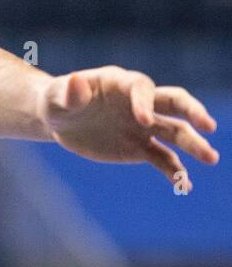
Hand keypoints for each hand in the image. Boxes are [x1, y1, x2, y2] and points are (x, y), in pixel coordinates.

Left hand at [41, 66, 218, 190]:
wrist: (59, 119)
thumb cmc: (57, 101)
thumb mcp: (56, 97)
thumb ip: (69, 92)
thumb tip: (77, 81)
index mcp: (120, 84)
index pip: (142, 88)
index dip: (144, 102)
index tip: (142, 121)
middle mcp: (139, 103)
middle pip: (174, 103)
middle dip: (193, 112)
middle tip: (209, 126)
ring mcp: (143, 126)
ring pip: (175, 133)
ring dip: (194, 145)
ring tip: (211, 158)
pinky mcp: (140, 148)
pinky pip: (163, 159)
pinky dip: (175, 171)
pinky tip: (184, 185)